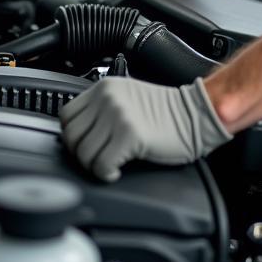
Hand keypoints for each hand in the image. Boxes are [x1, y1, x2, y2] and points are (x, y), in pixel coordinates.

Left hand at [59, 76, 230, 181]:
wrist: (194, 115)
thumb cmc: (165, 112)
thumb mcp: (126, 99)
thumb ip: (101, 109)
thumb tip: (77, 134)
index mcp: (104, 87)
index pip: (67, 115)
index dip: (72, 135)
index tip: (84, 144)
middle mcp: (108, 98)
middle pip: (71, 135)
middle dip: (80, 154)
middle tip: (96, 159)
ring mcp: (118, 115)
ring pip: (84, 153)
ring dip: (94, 166)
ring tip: (108, 164)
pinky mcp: (129, 135)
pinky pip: (101, 165)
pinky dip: (106, 174)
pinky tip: (116, 171)